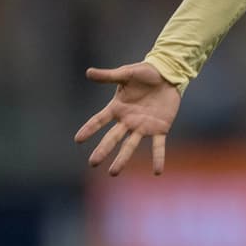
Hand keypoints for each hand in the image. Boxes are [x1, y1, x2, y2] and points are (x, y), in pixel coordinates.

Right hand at [74, 61, 180, 175]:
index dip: (89, 129)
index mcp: (118, 108)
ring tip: (113, 172)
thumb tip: (88, 72)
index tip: (78, 139)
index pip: (99, 120)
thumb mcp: (126, 73)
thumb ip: (108, 76)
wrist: (167, 74)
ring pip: (130, 145)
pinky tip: (157, 171)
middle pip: (112, 138)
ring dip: (122, 159)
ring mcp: (143, 126)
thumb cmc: (145, 73)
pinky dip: (158, 158)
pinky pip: (158, 146)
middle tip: (93, 163)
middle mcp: (128, 120)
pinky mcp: (160, 128)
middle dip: (103, 150)